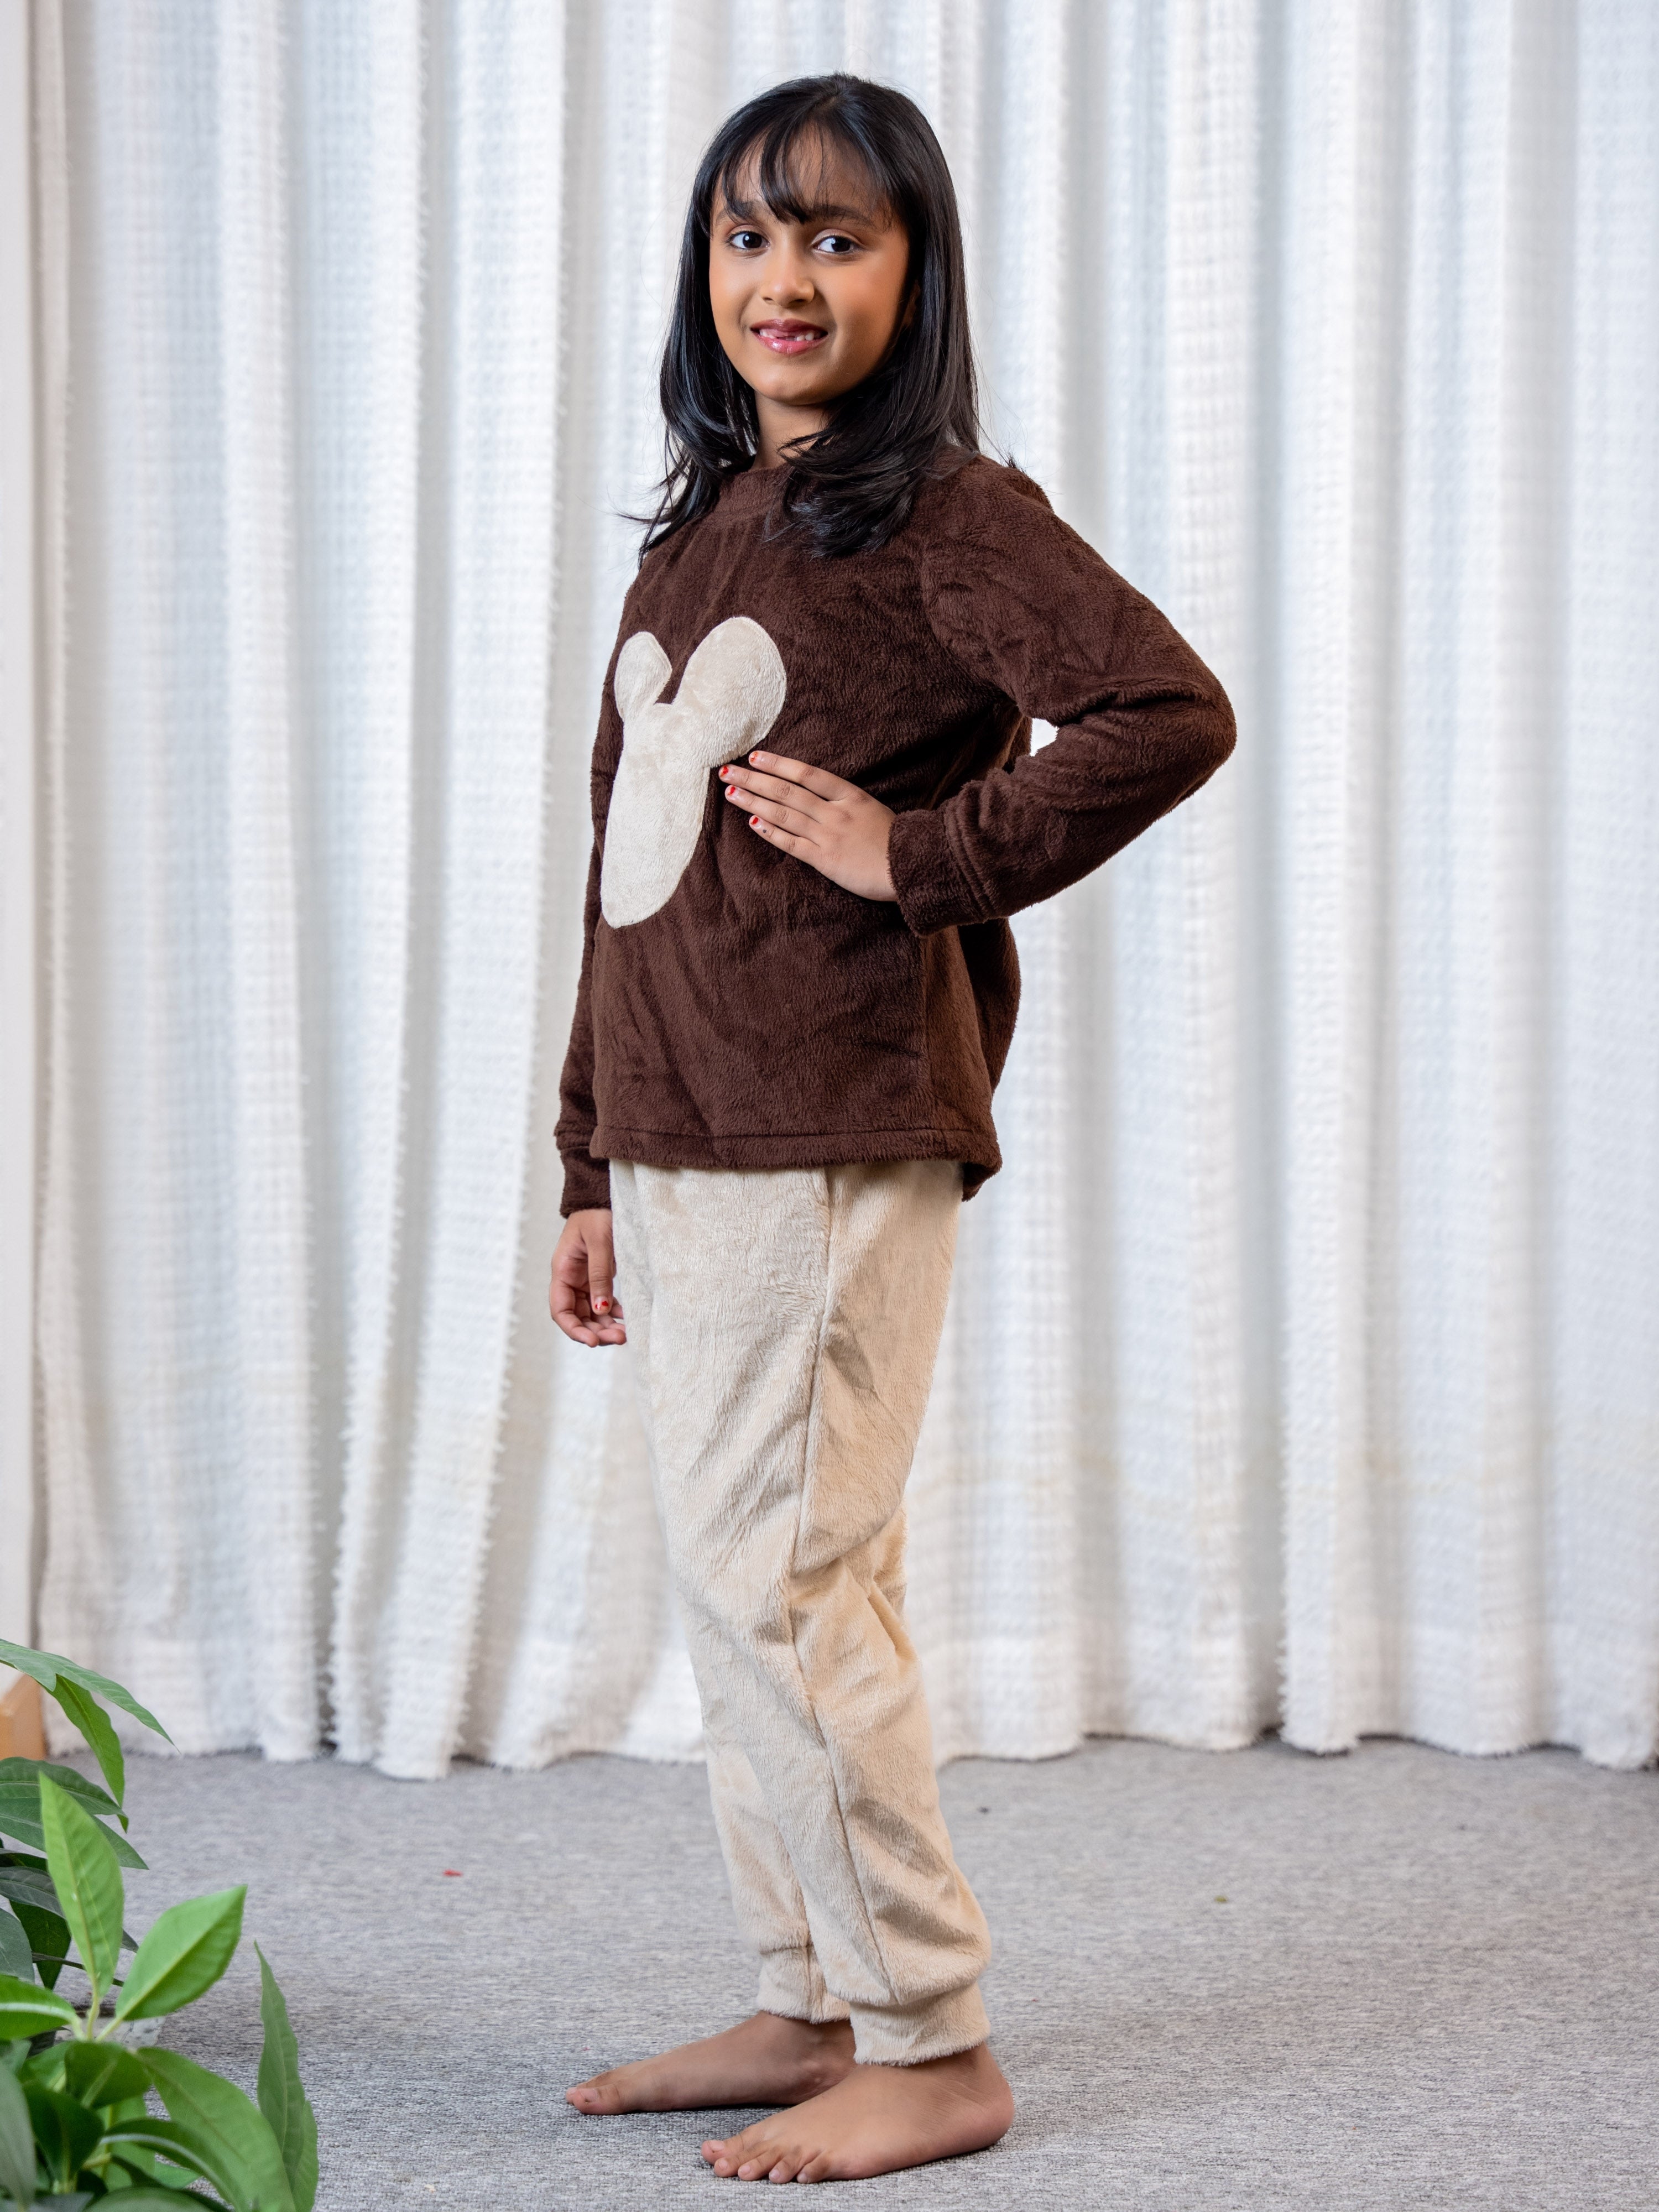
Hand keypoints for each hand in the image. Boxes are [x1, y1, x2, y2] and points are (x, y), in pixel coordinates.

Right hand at [550, 1208, 625, 1346]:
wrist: (604, 1196)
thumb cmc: (599, 1213)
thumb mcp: (600, 1242)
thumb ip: (599, 1276)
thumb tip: (600, 1310)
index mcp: (562, 1270)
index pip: (560, 1310)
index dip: (574, 1329)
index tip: (593, 1342)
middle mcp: (570, 1278)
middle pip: (577, 1316)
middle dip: (595, 1331)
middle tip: (620, 1338)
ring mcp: (584, 1279)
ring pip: (591, 1312)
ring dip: (605, 1326)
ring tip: (625, 1334)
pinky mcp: (598, 1276)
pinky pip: (602, 1302)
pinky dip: (612, 1312)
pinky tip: (626, 1319)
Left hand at [720, 751, 896, 901]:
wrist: (912, 867)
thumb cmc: (896, 840)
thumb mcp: (872, 810)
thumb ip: (845, 802)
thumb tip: (815, 795)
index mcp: (850, 795)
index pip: (807, 773)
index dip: (779, 763)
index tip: (756, 757)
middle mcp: (835, 812)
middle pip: (788, 790)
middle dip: (755, 779)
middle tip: (728, 771)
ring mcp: (828, 835)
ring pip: (784, 813)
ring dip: (755, 801)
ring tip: (731, 792)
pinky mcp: (825, 859)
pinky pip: (792, 843)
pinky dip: (771, 832)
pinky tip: (753, 822)